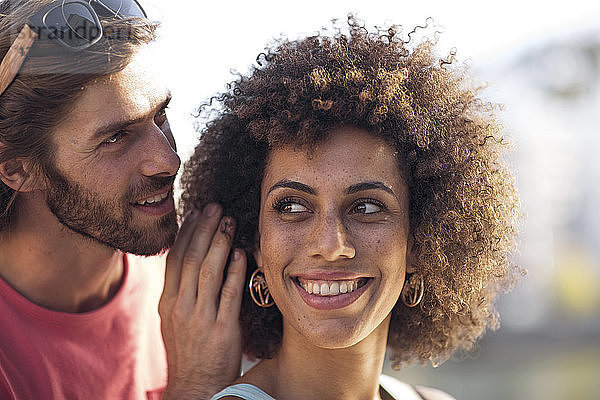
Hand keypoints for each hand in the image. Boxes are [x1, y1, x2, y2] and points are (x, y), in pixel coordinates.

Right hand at [159, 204, 246, 399]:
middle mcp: (180, 307)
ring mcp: (200, 318)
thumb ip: (182, 292)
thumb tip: (192, 262)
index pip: (175, 258)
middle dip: (204, 229)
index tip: (196, 213)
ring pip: (208, 271)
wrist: (194, 386)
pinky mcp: (222, 329)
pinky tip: (241, 253)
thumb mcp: (175, 320)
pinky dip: (235, 271)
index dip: (187, 233)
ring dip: (219, 243)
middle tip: (215, 207)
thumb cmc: (189, 352)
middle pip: (191, 258)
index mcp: (168, 302)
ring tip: (229, 222)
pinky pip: (229, 294)